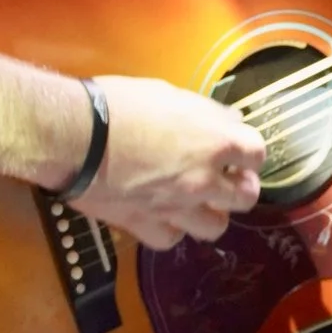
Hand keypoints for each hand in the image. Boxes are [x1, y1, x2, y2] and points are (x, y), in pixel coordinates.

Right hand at [83, 76, 264, 248]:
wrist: (74, 137)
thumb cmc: (118, 105)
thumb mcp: (167, 93)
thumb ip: (204, 111)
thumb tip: (229, 118)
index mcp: (215, 140)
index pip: (257, 153)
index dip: (250, 153)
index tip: (240, 151)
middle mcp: (204, 179)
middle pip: (246, 197)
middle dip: (240, 187)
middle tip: (225, 179)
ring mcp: (177, 207)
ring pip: (216, 227)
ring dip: (211, 213)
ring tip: (197, 201)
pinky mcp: (146, 225)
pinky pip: (172, 239)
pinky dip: (171, 229)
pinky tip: (162, 215)